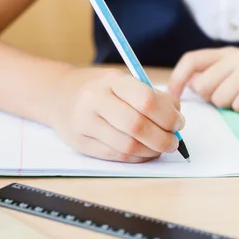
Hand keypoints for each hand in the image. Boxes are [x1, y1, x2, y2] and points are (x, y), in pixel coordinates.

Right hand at [48, 68, 184, 162]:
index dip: (168, 116)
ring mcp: (85, 124)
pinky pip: (117, 156)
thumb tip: (177, 118)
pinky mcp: (82, 144)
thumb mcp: (124, 81)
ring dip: (152, 151)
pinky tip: (145, 152)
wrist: (59, 96)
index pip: (146, 100)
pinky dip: (138, 157)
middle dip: (163, 138)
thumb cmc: (101, 89)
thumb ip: (152, 96)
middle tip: (174, 142)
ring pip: (128, 146)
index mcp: (111, 81)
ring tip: (161, 147)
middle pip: (137, 126)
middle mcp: (95, 101)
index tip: (179, 123)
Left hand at [168, 47, 238, 112]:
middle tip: (237, 98)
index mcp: (229, 53)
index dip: (177, 79)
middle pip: (204, 87)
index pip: (191, 60)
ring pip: (222, 100)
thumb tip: (191, 87)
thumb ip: (218, 76)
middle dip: (216, 101)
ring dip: (235, 106)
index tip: (173, 98)